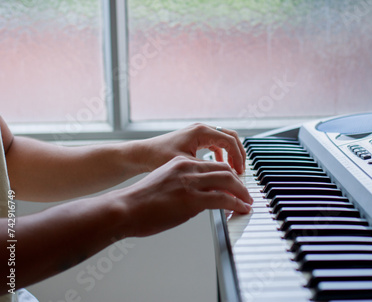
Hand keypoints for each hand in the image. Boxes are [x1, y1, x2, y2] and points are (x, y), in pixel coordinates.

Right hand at [116, 156, 252, 237]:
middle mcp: (188, 169)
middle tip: (246, 193)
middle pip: (225, 170)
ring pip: (228, 182)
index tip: (236, 184)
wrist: (124, 209)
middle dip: (240, 182)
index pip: (214, 164)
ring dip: (242, 193)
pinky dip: (237, 204)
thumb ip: (183, 183)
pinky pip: (223, 199)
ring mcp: (190, 184)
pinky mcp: (191, 200)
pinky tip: (241, 209)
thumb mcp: (164, 182)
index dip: (229, 174)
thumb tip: (198, 195)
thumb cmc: (140, 200)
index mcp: (181, 163)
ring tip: (247, 202)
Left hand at [137, 123, 245, 173]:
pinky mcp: (195, 139)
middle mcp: (202, 129)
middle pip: (231, 137)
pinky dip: (221, 154)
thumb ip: (207, 170)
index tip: (240, 172)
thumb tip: (225, 179)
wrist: (143, 154)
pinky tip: (219, 166)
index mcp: (201, 131)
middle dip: (238, 153)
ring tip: (233, 170)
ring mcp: (199, 132)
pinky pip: (215, 144)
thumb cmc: (159, 157)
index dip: (238, 157)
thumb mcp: (186, 165)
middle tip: (241, 170)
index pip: (230, 141)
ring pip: (224, 140)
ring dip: (231, 154)